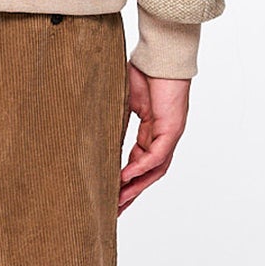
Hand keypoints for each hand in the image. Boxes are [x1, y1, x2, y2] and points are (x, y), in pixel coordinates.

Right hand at [119, 63, 189, 213]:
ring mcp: (170, 133)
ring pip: (154, 169)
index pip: (138, 163)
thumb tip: (92, 137)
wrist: (160, 54)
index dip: (125, 181)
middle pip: (148, 173)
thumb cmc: (143, 70)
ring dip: (136, 187)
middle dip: (131, 193)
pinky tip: (126, 177)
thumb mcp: (122, 102)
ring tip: (118, 201)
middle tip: (114, 211)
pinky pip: (157, 155)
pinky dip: (142, 168)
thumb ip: (112, 122)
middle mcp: (163, 136)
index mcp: (151, 131)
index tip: (110, 195)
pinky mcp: (172, 128)